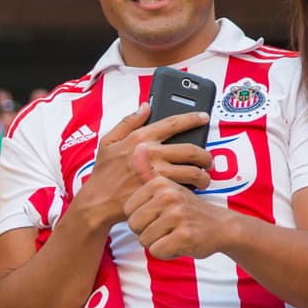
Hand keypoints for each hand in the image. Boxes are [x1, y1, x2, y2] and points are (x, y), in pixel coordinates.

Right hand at [78, 103, 211, 227]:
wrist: (99, 201)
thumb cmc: (104, 173)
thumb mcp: (108, 141)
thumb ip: (128, 122)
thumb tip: (146, 106)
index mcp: (140, 137)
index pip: (173, 123)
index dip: (192, 119)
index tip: (204, 117)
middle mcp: (151, 153)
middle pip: (190, 150)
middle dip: (205, 155)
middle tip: (208, 160)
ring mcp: (157, 172)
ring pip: (192, 171)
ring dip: (203, 175)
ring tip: (205, 177)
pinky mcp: (160, 190)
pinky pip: (183, 187)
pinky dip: (192, 188)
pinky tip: (192, 189)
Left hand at [123, 142, 229, 259]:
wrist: (221, 226)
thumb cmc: (188, 208)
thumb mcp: (168, 187)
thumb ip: (148, 171)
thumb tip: (138, 147)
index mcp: (159, 184)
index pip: (128, 210)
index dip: (140, 218)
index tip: (157, 215)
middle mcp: (168, 196)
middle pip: (134, 225)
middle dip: (146, 232)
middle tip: (165, 228)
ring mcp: (177, 216)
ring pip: (144, 240)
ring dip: (157, 243)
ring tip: (172, 234)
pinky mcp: (184, 235)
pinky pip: (157, 251)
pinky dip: (166, 252)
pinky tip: (178, 243)